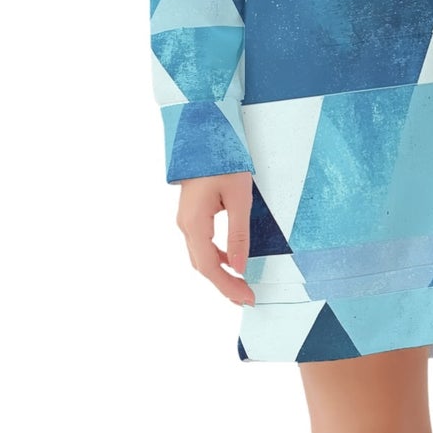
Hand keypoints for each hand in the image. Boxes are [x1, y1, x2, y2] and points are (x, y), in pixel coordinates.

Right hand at [176, 171, 255, 305]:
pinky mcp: (192, 214)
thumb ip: (238, 234)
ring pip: (201, 257)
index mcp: (194, 223)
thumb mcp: (239, 197)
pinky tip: (232, 260)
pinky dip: (217, 257)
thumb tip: (240, 267)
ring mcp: (186, 220)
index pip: (209, 267)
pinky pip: (202, 244)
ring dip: (220, 273)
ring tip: (241, 284)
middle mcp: (185, 225)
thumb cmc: (224, 161)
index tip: (247, 298)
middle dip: (224, 284)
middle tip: (246, 297)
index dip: (228, 286)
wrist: (206, 134)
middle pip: (202, 266)